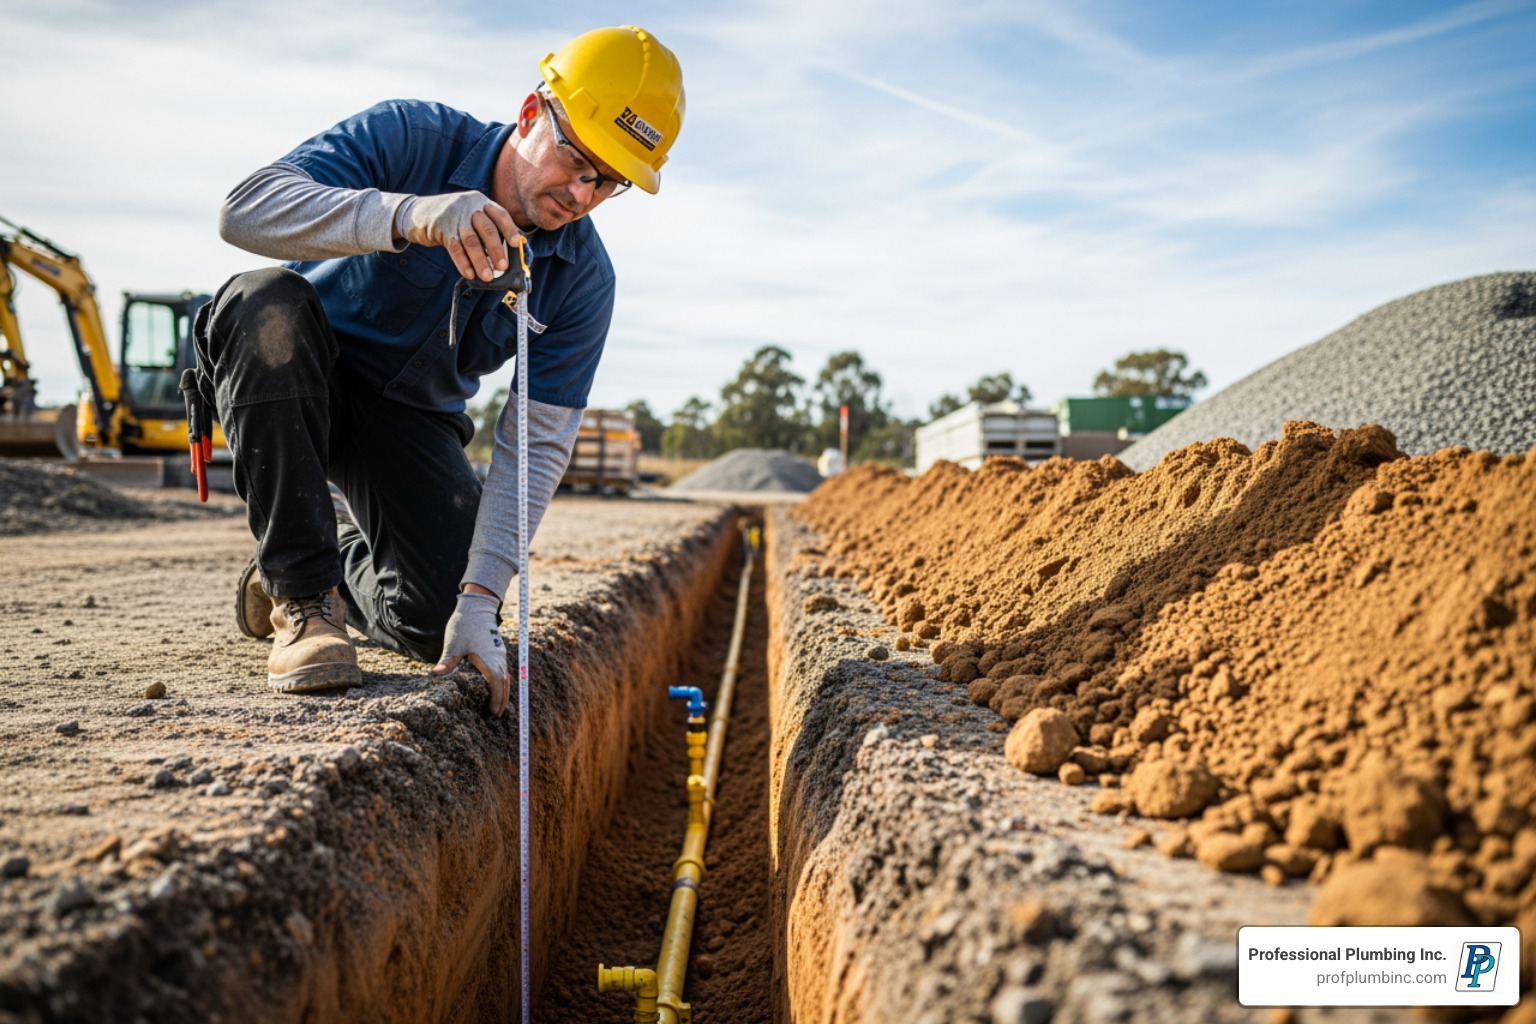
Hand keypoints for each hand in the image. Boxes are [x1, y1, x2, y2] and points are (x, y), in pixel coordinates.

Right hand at [396, 191, 524, 282]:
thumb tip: (503, 255)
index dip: (509, 229)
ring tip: (487, 275)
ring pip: (471, 240)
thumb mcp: (469, 216)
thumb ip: (484, 229)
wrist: (416, 212)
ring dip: (481, 260)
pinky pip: (455, 248)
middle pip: (487, 229)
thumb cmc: (451, 219)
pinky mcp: (440, 228)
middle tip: (502, 267)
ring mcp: (454, 216)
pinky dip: (463, 262)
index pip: (500, 214)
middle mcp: (469, 206)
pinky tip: (469, 273)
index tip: (514, 244)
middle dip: (497, 250)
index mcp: (480, 202)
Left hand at [430, 588, 509, 714]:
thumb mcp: (454, 644)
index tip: (493, 712)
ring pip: (506, 677)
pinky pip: (503, 670)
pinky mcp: (497, 650)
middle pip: (505, 684)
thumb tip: (436, 674)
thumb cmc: (465, 624)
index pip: (497, 684)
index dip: (496, 700)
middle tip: (496, 715)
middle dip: (501, 700)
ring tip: (497, 705)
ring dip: (503, 691)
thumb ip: (448, 661)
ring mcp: (500, 654)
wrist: (477, 606)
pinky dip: (501, 682)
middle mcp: (498, 658)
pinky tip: (495, 686)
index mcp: (489, 660)